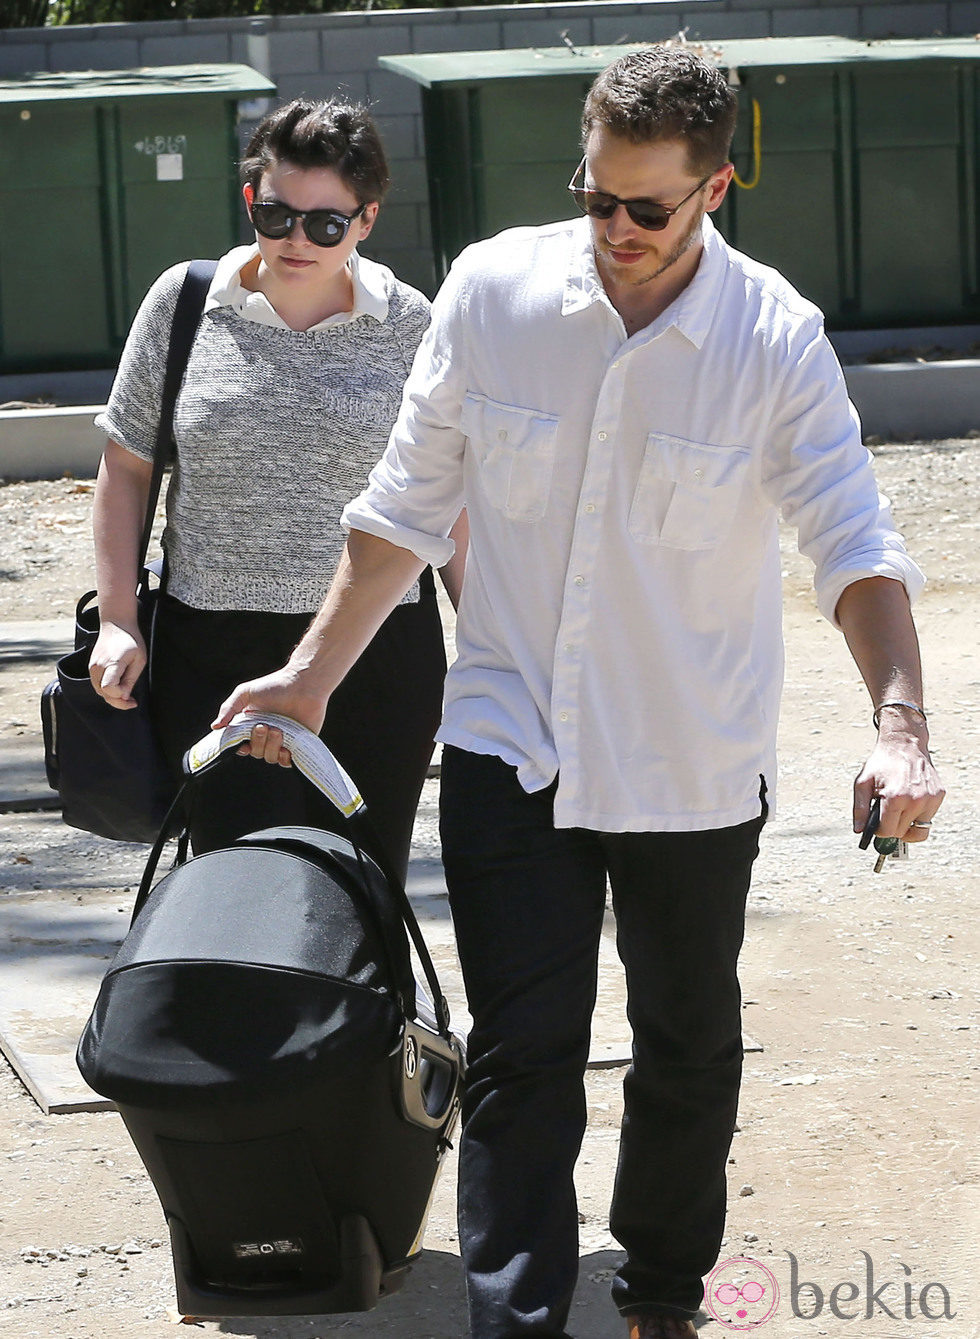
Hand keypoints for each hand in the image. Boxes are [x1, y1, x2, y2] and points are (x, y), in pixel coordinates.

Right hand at [89, 623, 146, 709]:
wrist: (116, 625)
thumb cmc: (130, 640)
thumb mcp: (139, 660)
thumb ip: (131, 679)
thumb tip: (124, 697)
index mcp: (111, 663)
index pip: (110, 688)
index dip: (121, 697)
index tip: (133, 698)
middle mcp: (98, 666)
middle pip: (104, 693)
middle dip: (118, 702)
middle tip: (133, 702)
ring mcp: (92, 667)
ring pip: (100, 691)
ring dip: (113, 697)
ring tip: (127, 696)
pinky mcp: (91, 668)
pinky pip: (98, 685)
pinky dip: (107, 691)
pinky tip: (119, 689)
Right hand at [212, 668, 327, 767]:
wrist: (303, 684)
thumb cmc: (274, 686)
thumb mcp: (245, 693)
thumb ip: (229, 709)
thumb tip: (215, 727)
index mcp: (252, 725)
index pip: (242, 745)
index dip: (241, 748)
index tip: (243, 745)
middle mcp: (267, 735)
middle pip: (256, 752)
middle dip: (258, 742)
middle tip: (264, 726)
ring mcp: (283, 741)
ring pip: (271, 757)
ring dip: (272, 747)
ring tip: (278, 730)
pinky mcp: (298, 745)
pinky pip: (288, 762)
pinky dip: (285, 758)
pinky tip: (286, 748)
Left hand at [853, 720, 944, 844]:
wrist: (904, 743)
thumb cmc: (881, 763)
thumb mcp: (862, 783)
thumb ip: (859, 809)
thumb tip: (859, 830)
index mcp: (895, 798)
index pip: (887, 831)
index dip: (878, 830)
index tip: (876, 823)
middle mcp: (916, 800)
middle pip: (902, 833)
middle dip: (892, 827)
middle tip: (886, 815)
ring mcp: (930, 799)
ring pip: (919, 830)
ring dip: (907, 824)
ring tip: (898, 811)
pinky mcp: (939, 796)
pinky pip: (928, 818)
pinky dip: (918, 815)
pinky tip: (910, 802)